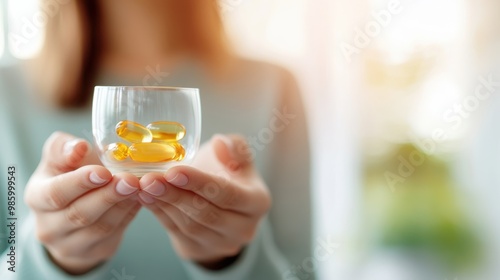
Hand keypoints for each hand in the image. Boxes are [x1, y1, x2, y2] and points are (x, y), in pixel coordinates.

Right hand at [24, 132, 141, 274]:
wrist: (73, 211)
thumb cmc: (69, 175)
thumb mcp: (60, 159)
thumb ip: (64, 149)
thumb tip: (78, 147)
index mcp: (37, 197)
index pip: (55, 193)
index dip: (80, 183)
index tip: (104, 172)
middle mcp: (49, 226)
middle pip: (80, 214)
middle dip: (108, 196)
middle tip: (130, 180)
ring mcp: (70, 244)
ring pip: (101, 227)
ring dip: (123, 205)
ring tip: (139, 186)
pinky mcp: (95, 251)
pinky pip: (115, 233)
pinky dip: (130, 214)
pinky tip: (140, 198)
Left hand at [137, 135, 270, 268]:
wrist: (220, 203)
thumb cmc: (228, 173)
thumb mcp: (237, 155)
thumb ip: (235, 146)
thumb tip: (220, 144)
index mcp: (258, 202)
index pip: (228, 195)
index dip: (200, 183)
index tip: (175, 170)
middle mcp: (244, 228)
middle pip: (207, 214)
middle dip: (176, 195)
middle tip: (151, 178)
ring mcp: (221, 244)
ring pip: (189, 225)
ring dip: (164, 204)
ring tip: (145, 184)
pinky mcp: (198, 250)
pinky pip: (176, 232)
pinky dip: (158, 213)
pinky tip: (145, 196)